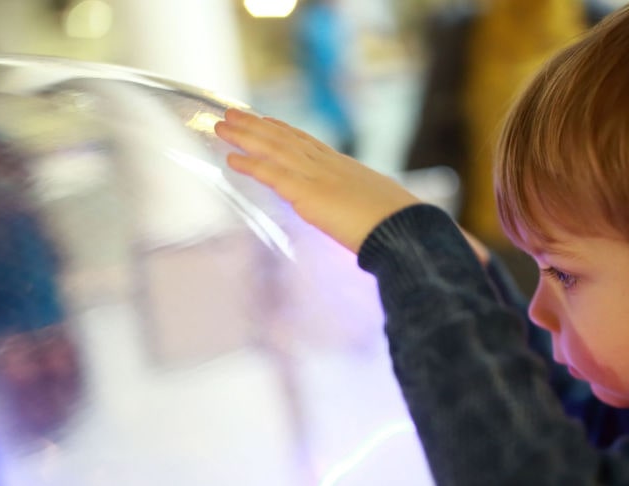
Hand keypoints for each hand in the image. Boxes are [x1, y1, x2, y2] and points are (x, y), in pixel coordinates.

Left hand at [215, 108, 421, 252]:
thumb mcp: (379, 210)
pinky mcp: (307, 194)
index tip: (267, 120)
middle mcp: (328, 165)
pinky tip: (231, 158)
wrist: (406, 230)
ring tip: (221, 125)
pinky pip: (271, 174)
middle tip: (232, 112)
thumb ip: (364, 209)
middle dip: (257, 125)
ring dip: (245, 136)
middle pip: (285, 138)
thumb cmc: (401, 227)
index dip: (284, 130)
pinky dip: (250, 164)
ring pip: (274, 149)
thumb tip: (366, 219)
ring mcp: (317, 177)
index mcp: (345, 168)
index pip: (308, 143)